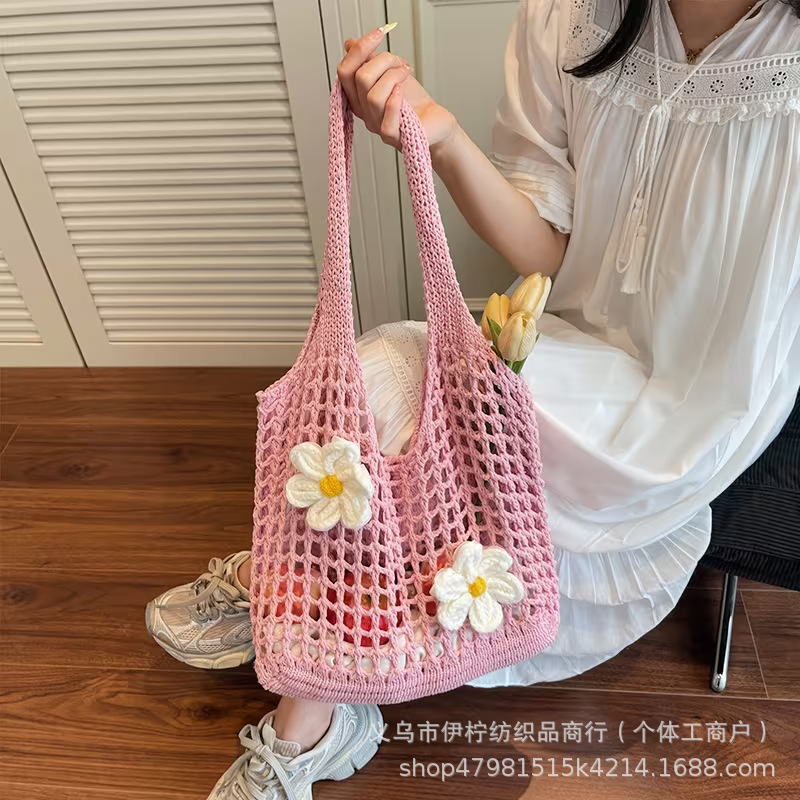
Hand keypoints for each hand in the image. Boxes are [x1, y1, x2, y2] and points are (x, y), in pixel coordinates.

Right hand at [336, 27, 457, 150]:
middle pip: (359, 78)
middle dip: (383, 60)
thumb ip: (370, 60)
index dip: (360, 49)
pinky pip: (386, 120)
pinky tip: (403, 90)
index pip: (345, 71)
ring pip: (373, 95)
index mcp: (359, 97)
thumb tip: (350, 44)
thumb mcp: (390, 73)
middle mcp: (365, 113)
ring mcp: (377, 126)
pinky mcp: (393, 137)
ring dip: (393, 76)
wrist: (435, 121)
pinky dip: (395, 100)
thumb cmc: (414, 102)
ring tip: (406, 73)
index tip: (379, 33)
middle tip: (399, 62)